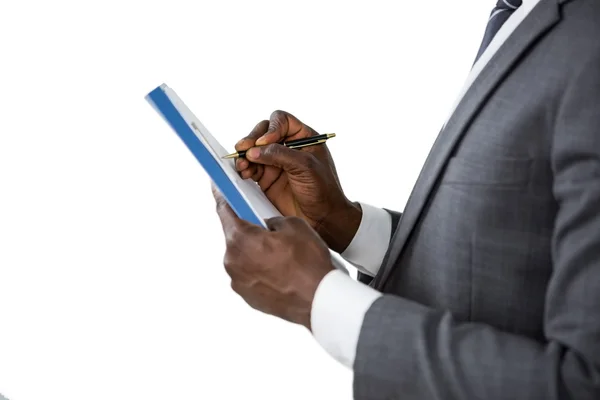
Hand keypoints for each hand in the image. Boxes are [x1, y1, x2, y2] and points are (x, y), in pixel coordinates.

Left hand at [213, 185, 333, 329]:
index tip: (221, 190)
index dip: (224, 197)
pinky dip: (260, 270)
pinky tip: (280, 269)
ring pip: (243, 256)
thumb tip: (268, 224)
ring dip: (256, 251)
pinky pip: (250, 275)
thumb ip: (272, 220)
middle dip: (249, 229)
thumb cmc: (308, 264)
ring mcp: (238, 281)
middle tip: (268, 227)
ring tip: (280, 253)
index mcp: (240, 239)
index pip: (224, 210)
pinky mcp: (247, 296)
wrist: (319, 300)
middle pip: (234, 236)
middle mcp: (232, 261)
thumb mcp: (293, 225)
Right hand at [235, 110, 361, 252]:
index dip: (271, 128)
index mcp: (303, 138)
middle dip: (252, 140)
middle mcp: (288, 147)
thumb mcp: (306, 167)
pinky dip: (244, 169)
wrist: (323, 219)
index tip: (265, 142)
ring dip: (245, 155)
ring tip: (242, 165)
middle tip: (243, 149)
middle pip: (263, 133)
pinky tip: (243, 173)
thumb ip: (280, 155)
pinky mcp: (267, 178)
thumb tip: (254, 150)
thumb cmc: (324, 191)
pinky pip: (250, 168)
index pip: (281, 121)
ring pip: (253, 150)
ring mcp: (276, 162)